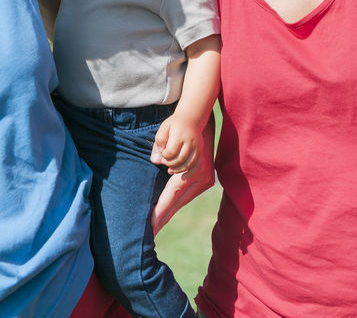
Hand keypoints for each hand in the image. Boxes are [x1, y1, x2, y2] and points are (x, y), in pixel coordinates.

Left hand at [150, 112, 214, 234]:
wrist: (204, 122)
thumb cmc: (181, 127)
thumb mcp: (167, 133)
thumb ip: (160, 148)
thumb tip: (154, 161)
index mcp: (191, 171)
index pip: (171, 196)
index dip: (160, 211)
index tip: (150, 226)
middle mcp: (200, 178)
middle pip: (176, 203)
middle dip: (162, 218)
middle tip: (149, 234)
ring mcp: (205, 180)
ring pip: (182, 200)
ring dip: (168, 212)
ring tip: (154, 227)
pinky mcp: (207, 180)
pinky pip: (188, 194)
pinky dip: (176, 203)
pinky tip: (166, 212)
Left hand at [153, 114, 199, 173]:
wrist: (191, 118)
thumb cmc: (174, 125)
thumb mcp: (163, 128)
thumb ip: (159, 142)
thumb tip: (156, 160)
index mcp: (180, 135)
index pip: (171, 152)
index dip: (164, 155)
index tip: (162, 152)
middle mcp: (190, 142)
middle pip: (180, 159)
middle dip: (170, 164)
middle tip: (165, 162)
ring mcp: (197, 147)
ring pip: (188, 165)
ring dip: (178, 170)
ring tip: (170, 170)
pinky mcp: (200, 152)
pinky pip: (195, 166)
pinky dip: (189, 173)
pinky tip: (182, 177)